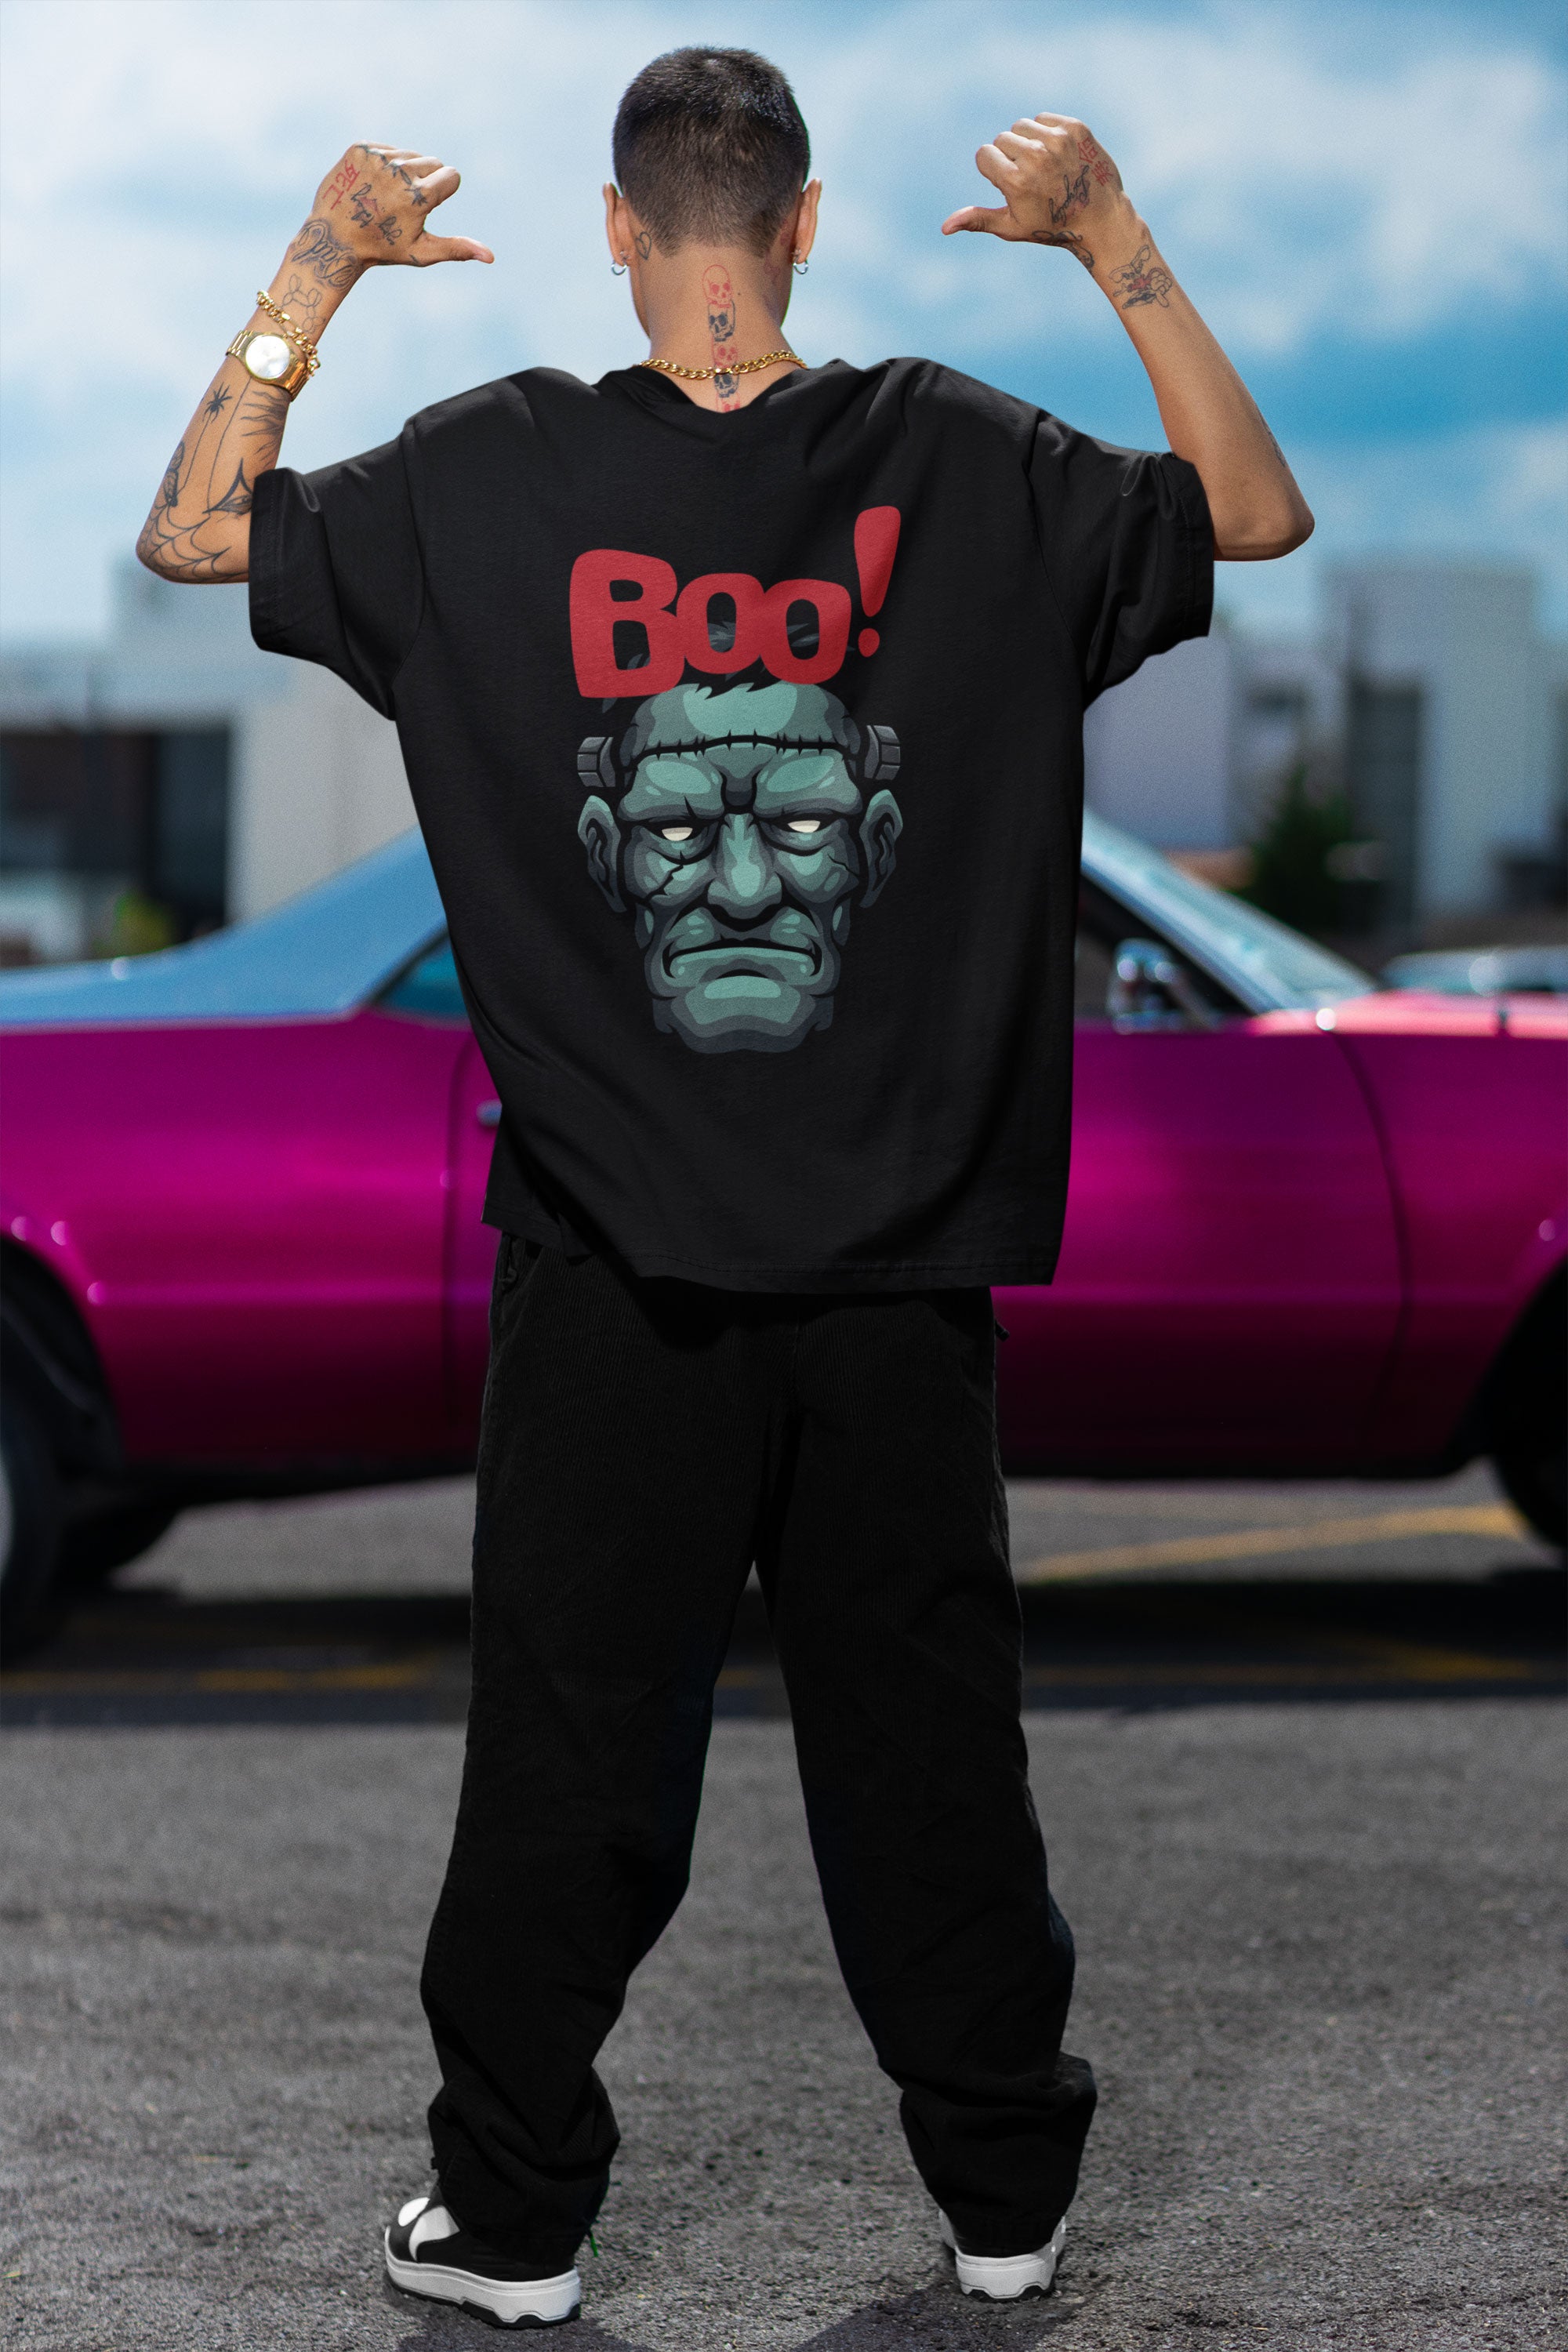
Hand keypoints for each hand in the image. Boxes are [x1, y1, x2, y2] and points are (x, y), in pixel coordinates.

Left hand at [287, 144, 494, 298]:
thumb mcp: (421, 252)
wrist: (334, 239)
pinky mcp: (360, 148)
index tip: (426, 206)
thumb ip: (457, 249)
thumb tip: (491, 257)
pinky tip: (370, 186)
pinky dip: (383, 164)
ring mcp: (378, 157)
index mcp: (419, 197)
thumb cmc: (382, 250)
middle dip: (426, 181)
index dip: (443, 191)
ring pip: (410, 154)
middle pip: (432, 161)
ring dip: (405, 172)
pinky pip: (386, 148)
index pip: (451, 175)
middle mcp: (399, 172)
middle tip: (402, 205)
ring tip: (384, 196)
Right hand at [941, 114, 1136, 276]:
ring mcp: (1057, 140)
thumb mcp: (1012, 227)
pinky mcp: (1075, 128)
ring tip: (1046, 166)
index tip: (1011, 185)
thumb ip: (977, 219)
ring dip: (1027, 141)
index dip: (994, 170)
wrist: (1101, 219)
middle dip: (1010, 155)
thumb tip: (944, 228)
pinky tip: (1060, 156)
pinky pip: (1044, 118)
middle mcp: (1036, 157)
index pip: (984, 154)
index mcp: (1016, 182)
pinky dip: (1046, 133)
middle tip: (1033, 179)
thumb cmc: (1052, 227)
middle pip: (1002, 138)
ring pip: (1021, 125)